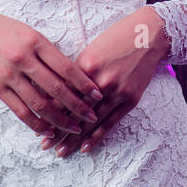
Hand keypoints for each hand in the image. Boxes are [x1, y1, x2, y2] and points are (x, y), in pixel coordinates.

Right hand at [0, 3, 102, 135]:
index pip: (66, 67)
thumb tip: (72, 77)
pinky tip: (48, 131)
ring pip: (40, 104)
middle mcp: (24, 59)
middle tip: (91, 117)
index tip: (98, 94)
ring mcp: (9, 75)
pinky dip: (36, 124)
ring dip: (60, 119)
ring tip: (74, 128)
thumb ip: (48, 53)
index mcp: (36, 42)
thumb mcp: (30, 32)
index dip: (84, 84)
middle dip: (77, 106)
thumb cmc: (3, 29)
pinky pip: (20, 111)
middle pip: (56, 89)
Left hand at [43, 6, 169, 157]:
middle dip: (57, 130)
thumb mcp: (92, 49)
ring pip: (90, 121)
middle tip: (43, 145)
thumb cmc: (117, 38)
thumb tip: (58, 90)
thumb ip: (77, 72)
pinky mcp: (130, 99)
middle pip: (74, 111)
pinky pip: (110, 122)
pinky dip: (97, 136)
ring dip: (74, 138)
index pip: (62, 93)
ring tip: (60, 151)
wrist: (149, 35)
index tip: (37, 123)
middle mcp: (100, 81)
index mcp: (86, 66)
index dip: (48, 110)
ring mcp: (117, 92)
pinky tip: (85, 147)